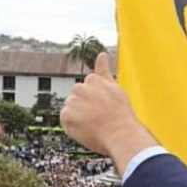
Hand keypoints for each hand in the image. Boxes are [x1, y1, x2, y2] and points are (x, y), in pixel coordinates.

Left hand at [60, 53, 157, 176]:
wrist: (121, 133)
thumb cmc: (121, 113)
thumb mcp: (115, 87)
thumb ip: (104, 70)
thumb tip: (102, 53)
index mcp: (92, 80)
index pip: (88, 89)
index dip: (96, 100)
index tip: (104, 108)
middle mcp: (80, 88)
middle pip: (77, 98)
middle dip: (84, 106)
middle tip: (99, 117)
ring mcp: (72, 102)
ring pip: (71, 109)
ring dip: (78, 116)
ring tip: (94, 124)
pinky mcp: (66, 116)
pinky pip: (66, 122)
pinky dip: (73, 127)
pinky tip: (87, 129)